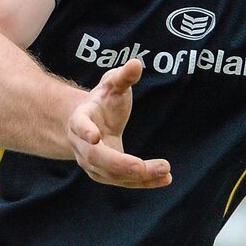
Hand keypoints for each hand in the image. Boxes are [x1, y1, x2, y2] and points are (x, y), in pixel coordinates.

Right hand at [67, 59, 170, 188]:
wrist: (88, 123)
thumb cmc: (102, 100)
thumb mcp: (112, 84)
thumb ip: (123, 76)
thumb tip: (136, 63)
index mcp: (80, 119)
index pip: (79, 126)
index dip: (85, 131)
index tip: (95, 137)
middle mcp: (82, 145)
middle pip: (96, 158)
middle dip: (120, 164)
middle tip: (142, 166)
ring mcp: (92, 163)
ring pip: (112, 175)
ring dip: (138, 176)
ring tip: (165, 171)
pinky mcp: (107, 174)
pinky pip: (125, 181)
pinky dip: (145, 182)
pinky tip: (166, 178)